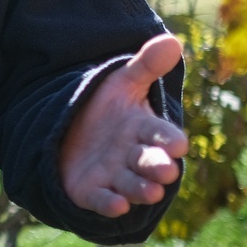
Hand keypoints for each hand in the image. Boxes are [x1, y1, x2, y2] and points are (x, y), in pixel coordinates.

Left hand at [59, 34, 187, 217]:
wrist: (68, 129)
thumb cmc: (104, 108)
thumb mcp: (121, 83)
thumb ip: (146, 66)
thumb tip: (173, 41)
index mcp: (144, 129)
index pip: (162, 135)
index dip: (169, 140)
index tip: (178, 144)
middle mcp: (134, 155)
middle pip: (149, 162)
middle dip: (158, 166)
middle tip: (167, 170)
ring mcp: (114, 176)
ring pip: (132, 184)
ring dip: (141, 188)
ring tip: (151, 191)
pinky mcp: (92, 192)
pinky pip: (102, 200)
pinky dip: (109, 204)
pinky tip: (117, 205)